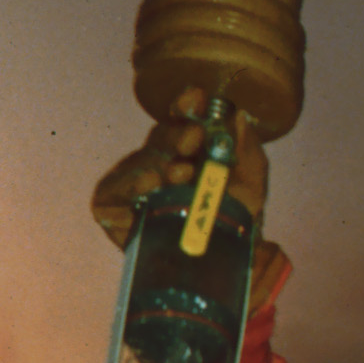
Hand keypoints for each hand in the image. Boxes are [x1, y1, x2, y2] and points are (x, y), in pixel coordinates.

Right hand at [89, 86, 269, 248]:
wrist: (222, 264)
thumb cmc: (234, 218)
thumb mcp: (251, 182)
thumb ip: (248, 149)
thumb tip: (238, 118)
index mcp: (187, 147)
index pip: (181, 118)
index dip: (186, 105)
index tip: (198, 98)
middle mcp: (156, 160)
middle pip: (159, 140)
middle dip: (176, 137)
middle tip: (194, 138)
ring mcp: (132, 184)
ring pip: (138, 164)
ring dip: (159, 164)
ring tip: (180, 172)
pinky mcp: (112, 209)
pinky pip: (115, 194)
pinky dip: (132, 189)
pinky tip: (149, 186)